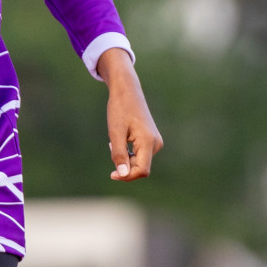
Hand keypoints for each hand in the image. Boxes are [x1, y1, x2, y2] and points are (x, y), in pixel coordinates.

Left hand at [97, 48, 162, 181]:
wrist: (127, 90)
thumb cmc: (120, 109)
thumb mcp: (115, 132)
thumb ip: (119, 154)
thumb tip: (123, 174)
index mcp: (148, 142)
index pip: (142, 170)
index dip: (127, 176)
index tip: (111, 174)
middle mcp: (156, 143)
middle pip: (140, 167)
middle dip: (124, 165)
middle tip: (111, 146)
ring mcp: (155, 141)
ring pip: (139, 161)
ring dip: (125, 158)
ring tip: (115, 141)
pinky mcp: (151, 139)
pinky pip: (140, 154)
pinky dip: (128, 152)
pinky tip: (120, 140)